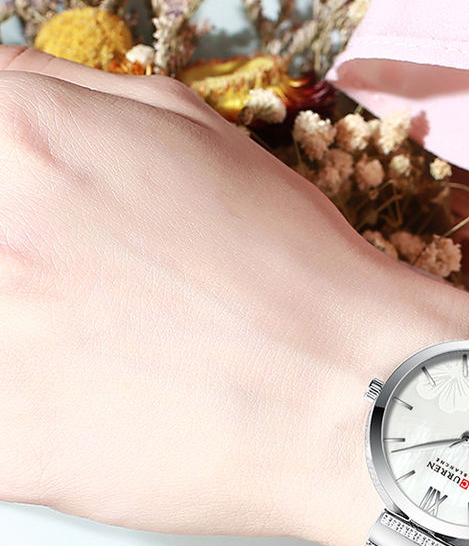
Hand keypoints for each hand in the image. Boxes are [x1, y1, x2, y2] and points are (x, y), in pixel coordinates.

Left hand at [0, 45, 468, 545]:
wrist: (356, 395)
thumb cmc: (294, 272)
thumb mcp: (194, 132)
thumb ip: (64, 92)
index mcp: (20, 142)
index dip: (13, 191)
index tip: (36, 226)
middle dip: (27, 264)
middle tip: (95, 297)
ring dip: (33, 341)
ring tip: (108, 357)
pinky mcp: (14, 452)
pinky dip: (38, 418)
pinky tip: (104, 413)